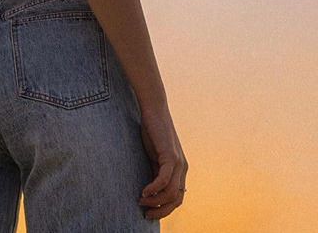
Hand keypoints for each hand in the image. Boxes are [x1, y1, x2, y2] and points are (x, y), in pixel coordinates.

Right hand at [137, 105, 188, 220]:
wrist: (153, 109)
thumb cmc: (151, 131)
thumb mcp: (154, 156)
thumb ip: (155, 170)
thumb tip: (149, 191)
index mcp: (179, 169)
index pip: (177, 197)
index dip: (164, 209)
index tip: (149, 212)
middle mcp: (182, 168)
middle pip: (176, 199)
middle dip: (161, 210)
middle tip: (146, 214)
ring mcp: (178, 162)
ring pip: (170, 192)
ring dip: (155, 201)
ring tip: (141, 202)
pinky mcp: (170, 155)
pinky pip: (164, 180)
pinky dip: (154, 189)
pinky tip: (143, 192)